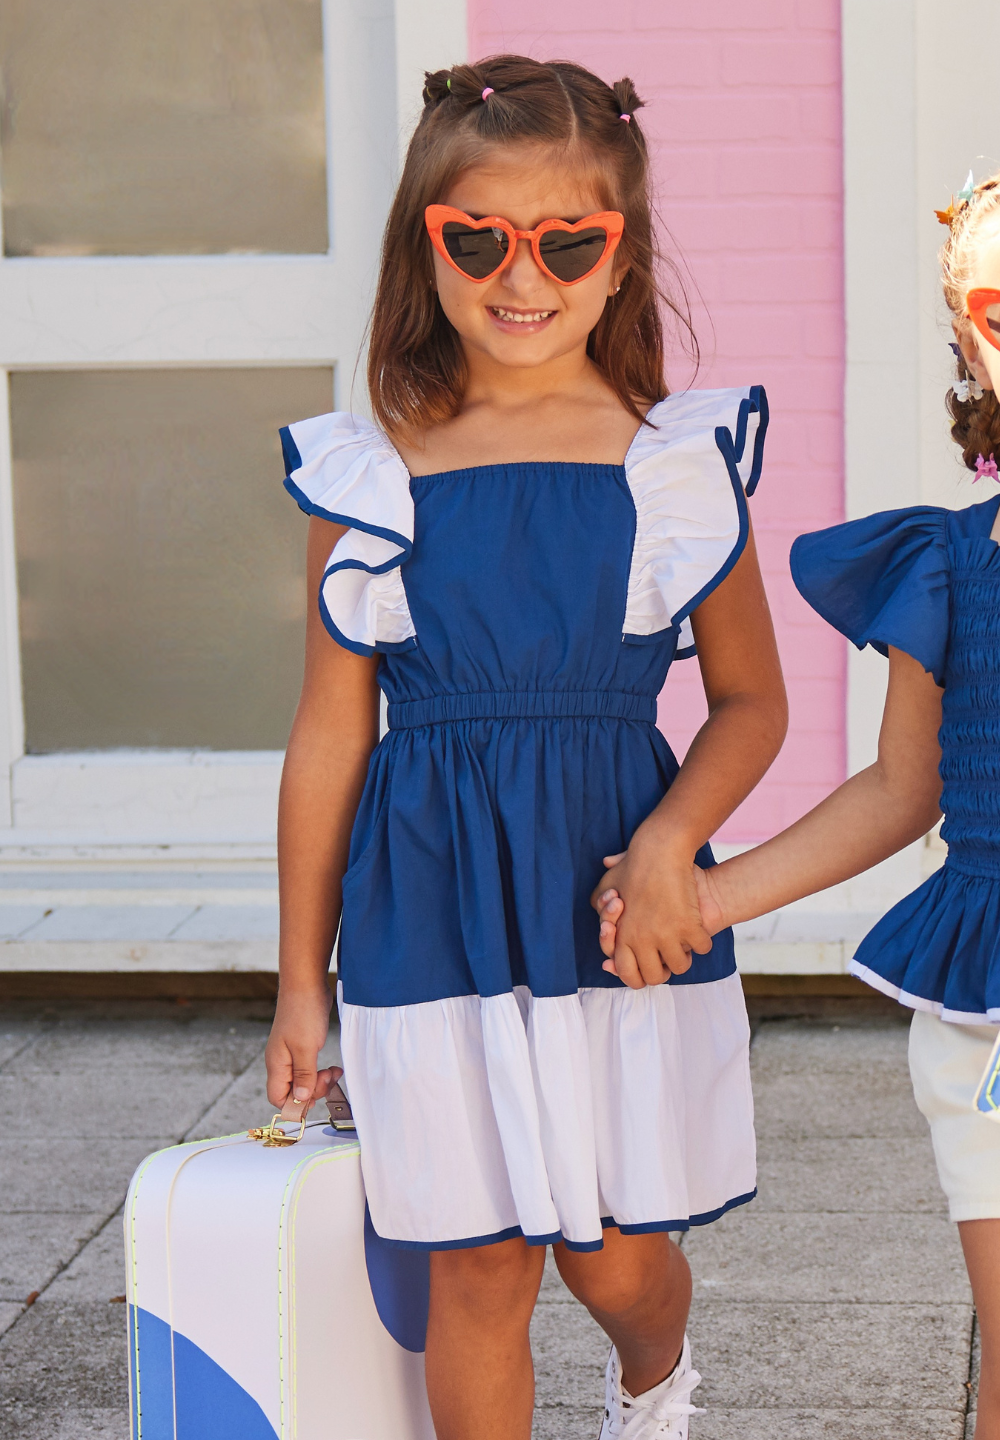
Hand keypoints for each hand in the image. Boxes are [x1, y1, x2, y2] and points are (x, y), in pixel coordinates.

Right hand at [265, 984, 341, 1119]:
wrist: (306, 983)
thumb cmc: (302, 1011)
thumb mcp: (305, 1047)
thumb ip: (303, 1075)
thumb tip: (300, 1098)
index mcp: (277, 1064)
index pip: (278, 1098)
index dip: (295, 1104)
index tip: (315, 1096)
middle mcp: (281, 1061)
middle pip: (292, 1092)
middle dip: (313, 1091)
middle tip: (328, 1078)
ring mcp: (290, 1053)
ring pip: (303, 1080)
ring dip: (320, 1081)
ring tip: (334, 1071)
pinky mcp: (302, 1045)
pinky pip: (309, 1068)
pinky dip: (321, 1071)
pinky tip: (331, 1067)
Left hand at [594, 860, 727, 975]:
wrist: (659, 849)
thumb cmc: (632, 865)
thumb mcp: (607, 886)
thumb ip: (601, 907)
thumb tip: (608, 927)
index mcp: (622, 936)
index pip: (628, 973)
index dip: (639, 976)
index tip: (649, 965)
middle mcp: (642, 940)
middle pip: (656, 977)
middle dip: (663, 970)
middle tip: (667, 956)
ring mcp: (666, 935)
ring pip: (680, 966)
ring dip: (683, 957)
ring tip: (684, 944)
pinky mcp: (688, 926)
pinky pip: (701, 948)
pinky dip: (702, 942)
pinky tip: (698, 932)